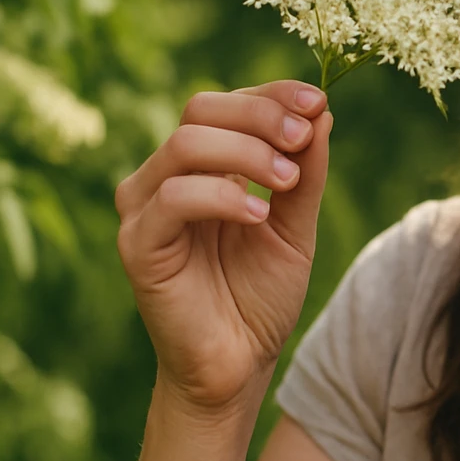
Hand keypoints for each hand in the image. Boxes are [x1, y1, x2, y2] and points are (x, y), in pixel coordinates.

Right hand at [114, 81, 332, 417]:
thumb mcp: (297, 225)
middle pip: (200, 110)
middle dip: (259, 116)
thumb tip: (323, 111)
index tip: (316, 102)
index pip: (226, 104)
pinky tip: (259, 215)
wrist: (239, 365)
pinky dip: (221, 195)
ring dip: (246, 152)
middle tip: (302, 138)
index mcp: (201, 165)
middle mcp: (165, 176)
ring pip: (185, 144)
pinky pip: (172, 197)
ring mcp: (145, 208)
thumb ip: (306, 172)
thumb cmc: (261, 295)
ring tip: (287, 181)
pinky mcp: (136, 244)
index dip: (271, 95)